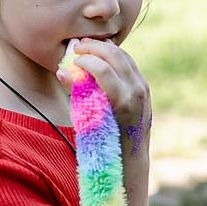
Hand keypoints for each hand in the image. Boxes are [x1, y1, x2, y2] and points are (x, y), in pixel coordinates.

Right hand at [70, 40, 152, 157]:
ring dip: (105, 49)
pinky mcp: (144, 87)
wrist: (131, 158)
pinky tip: (100, 56)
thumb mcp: (88, 121)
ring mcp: (143, 88)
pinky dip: (114, 56)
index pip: (103, 69)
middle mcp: (136, 92)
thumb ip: (76, 94)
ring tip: (87, 48)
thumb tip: (61, 72)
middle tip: (77, 47)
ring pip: (124, 56)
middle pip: (115, 56)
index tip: (72, 59)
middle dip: (94, 47)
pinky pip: (129, 64)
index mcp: (122, 101)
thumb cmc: (104, 143)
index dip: (85, 59)